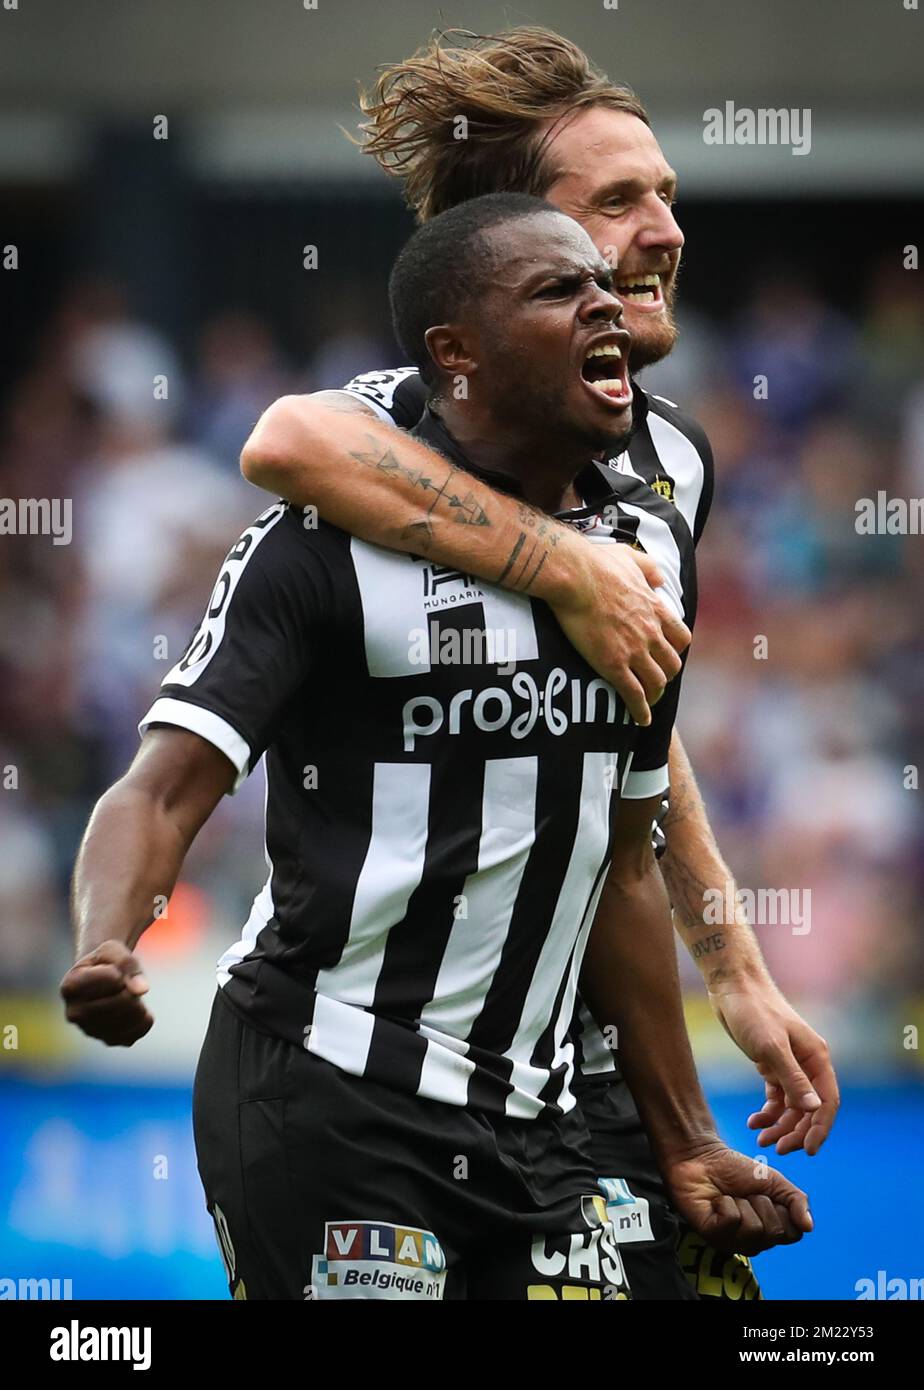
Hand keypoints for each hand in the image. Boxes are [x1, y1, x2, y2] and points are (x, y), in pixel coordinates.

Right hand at [60, 939, 153, 1045]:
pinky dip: (144, 1019)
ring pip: (130, 1019)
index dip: (121, 970)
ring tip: (128, 995)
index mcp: (70, 986)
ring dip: (138, 1003)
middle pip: (122, 1002)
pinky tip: (136, 1010)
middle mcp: (74, 1013)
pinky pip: (137, 1033)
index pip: (113, 978)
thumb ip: (128, 964)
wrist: (99, 978)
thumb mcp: (113, 950)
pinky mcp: (108, 1041)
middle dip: (131, 988)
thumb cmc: (105, 961)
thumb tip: (142, 990)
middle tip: (123, 984)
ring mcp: (90, 1030)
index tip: (112, 969)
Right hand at [551, 545, 689, 726]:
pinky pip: (634, 695)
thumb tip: (660, 578)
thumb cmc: (598, 564)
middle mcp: (651, 633)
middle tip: (654, 680)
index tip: (665, 654)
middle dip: (665, 675)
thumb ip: (648, 568)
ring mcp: (634, 651)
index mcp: (656, 610)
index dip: (675, 650)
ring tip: (646, 703)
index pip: (681, 638)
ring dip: (653, 694)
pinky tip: (640, 720)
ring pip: (657, 683)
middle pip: (672, 665)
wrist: (575, 577)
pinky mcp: (614, 665)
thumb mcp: (630, 557)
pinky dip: (640, 711)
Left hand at [662, 1140, 812, 1256]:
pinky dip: (725, 1203)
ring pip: (753, 1229)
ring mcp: (732, 1242)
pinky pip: (731, 1221)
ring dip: (742, 1202)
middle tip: (746, 1194)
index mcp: (770, 1231)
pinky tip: (715, 1201)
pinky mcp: (712, 1235)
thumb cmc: (737, 1170)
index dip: (783, 1209)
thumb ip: (796, 1201)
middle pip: (774, 1233)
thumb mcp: (775, 1181)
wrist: (704, 1156)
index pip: (793, 1234)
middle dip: (762, 1203)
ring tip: (730, 1197)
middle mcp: (753, 1242)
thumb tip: (809, 1226)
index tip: (768, 1195)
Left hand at [708, 982, 839, 1156]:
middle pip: (809, 1108)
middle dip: (797, 1131)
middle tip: (779, 1149)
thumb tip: (814, 1109)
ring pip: (792, 1106)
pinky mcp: (770, 1064)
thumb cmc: (754, 1011)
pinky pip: (776, 1097)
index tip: (807, 1150)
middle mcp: (807, 1063)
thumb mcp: (772, 1047)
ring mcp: (789, 1065)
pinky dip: (768, 1112)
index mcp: (817, 1058)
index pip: (827, 1101)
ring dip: (780, 1125)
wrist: (732, 987)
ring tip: (762, 1139)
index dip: (820, 1128)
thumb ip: (793, 1079)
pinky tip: (754, 1121)